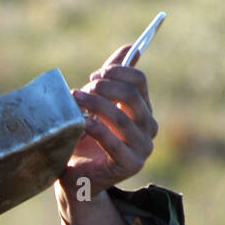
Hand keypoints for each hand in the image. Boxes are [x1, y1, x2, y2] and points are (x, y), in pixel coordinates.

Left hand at [58, 44, 158, 204]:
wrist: (77, 178)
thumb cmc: (85, 140)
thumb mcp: (97, 105)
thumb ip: (112, 78)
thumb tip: (132, 47)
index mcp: (144, 110)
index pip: (139, 81)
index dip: (116, 72)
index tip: (94, 76)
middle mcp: (149, 127)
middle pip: (131, 95)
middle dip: (103, 88)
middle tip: (81, 91)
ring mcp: (143, 148)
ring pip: (121, 116)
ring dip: (94, 104)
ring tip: (75, 101)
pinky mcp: (130, 165)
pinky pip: (112, 140)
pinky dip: (94, 128)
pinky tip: (81, 125)